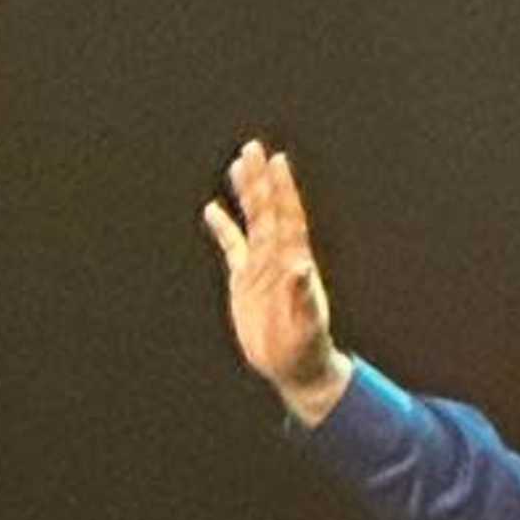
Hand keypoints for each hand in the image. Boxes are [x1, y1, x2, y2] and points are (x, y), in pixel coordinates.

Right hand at [202, 138, 348, 422]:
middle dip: (261, 180)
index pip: (288, 219)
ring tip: (239, 164)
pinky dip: (224, 229)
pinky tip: (213, 209)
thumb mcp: (307, 326)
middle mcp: (278, 259)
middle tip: (254, 148)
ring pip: (252, 222)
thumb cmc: (307, 350)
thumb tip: (300, 267)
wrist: (296, 370)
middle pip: (268, 211)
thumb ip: (303, 296)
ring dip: (246, 194)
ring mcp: (261, 267)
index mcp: (295, 264)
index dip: (283, 191)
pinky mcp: (245, 281)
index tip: (278, 162)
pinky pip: (233, 248)